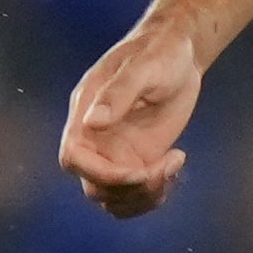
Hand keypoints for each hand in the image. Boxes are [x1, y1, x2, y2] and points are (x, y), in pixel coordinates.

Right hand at [59, 21, 202, 218]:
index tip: (138, 172)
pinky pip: (136, 194)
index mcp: (86, 114)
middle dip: (131, 190)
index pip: (73, 159)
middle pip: (95, 188)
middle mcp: (96, 140)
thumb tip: (93, 122)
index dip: (101, 175)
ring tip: (173, 167)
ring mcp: (117, 153)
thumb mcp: (143, 67)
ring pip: (115, 199)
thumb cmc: (158, 52)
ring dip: (144, 198)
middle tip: (167, 167)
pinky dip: (154, 195)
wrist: (179, 54)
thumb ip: (118, 92)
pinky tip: (175, 167)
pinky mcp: (139, 160)